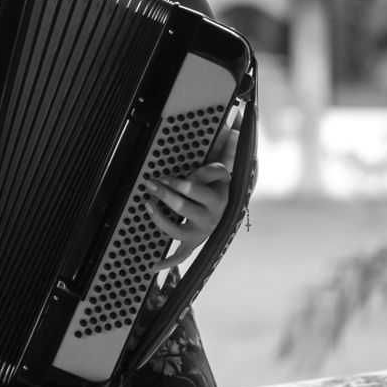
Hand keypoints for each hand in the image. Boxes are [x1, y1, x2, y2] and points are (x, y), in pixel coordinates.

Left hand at [145, 109, 241, 269]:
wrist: (229, 210)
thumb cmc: (221, 183)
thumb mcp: (226, 165)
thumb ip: (228, 146)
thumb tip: (239, 119)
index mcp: (220, 193)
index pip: (200, 182)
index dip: (188, 177)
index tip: (175, 174)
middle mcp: (212, 214)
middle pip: (184, 203)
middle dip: (165, 191)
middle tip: (151, 181)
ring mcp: (201, 230)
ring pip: (177, 227)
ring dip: (159, 216)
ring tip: (147, 202)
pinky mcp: (193, 242)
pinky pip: (179, 254)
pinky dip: (167, 263)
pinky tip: (152, 267)